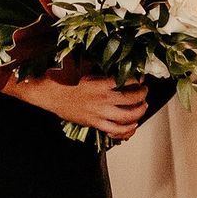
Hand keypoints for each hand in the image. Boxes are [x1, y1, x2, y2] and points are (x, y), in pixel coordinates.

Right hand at [12, 70, 149, 140]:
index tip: (141, 79)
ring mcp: (100, 113)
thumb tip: (118, 67)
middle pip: (133, 99)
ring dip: (139, 112)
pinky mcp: (95, 123)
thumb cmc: (67, 80)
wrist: (51, 94)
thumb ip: (103, 70)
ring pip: (128, 117)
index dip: (138, 80)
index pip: (128, 81)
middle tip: (144, 92)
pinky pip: (115, 130)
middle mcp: (103, 99)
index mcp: (102, 83)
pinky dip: (127, 130)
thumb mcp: (87, 69)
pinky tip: (132, 126)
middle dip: (143, 95)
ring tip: (143, 107)